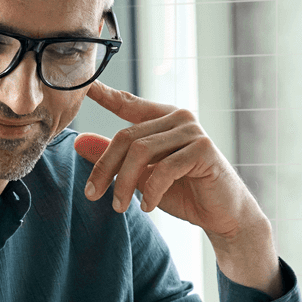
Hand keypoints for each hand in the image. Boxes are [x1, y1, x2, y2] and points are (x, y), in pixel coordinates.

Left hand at [75, 82, 279, 293]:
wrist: (222, 215)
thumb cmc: (183, 192)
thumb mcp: (141, 176)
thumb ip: (114, 158)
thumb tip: (79, 142)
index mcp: (163, 118)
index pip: (128, 104)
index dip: (105, 95)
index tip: (84, 86)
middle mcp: (178, 118)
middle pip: (126, 136)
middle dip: (105, 167)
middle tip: (92, 194)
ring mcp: (193, 131)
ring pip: (141, 151)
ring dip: (124, 183)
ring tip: (119, 206)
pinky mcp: (203, 149)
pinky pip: (164, 168)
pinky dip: (150, 190)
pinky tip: (147, 206)